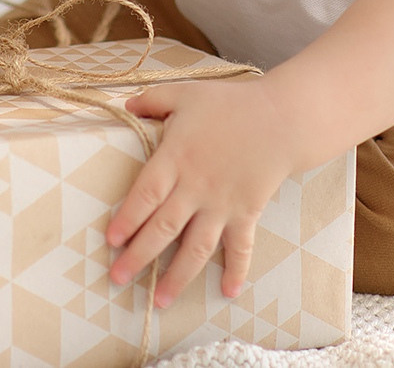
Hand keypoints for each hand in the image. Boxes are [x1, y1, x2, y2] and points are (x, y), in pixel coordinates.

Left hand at [106, 78, 300, 305]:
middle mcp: (197, 186)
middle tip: (117, 278)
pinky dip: (236, 269)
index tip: (111, 240)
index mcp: (177, 157)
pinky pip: (241, 246)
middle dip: (140, 256)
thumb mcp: (185, 93)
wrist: (282, 117)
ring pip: (197, 246)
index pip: (146, 193)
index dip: (128, 217)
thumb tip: (125, 106)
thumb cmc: (230, 104)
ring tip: (160, 301)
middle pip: (164, 227)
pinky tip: (228, 292)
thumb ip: (152, 100)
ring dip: (178, 276)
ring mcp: (223, 204)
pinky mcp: (247, 212)